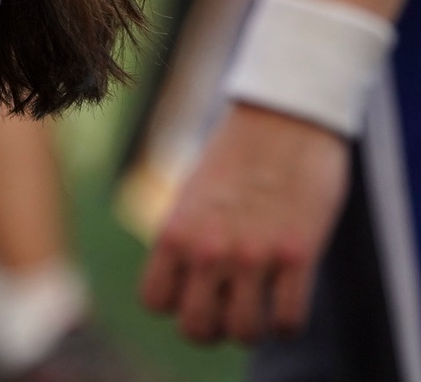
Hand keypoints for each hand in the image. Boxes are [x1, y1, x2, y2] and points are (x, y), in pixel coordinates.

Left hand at [138, 101, 349, 341]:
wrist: (282, 120)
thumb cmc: (236, 159)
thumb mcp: (192, 196)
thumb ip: (185, 239)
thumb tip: (187, 285)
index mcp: (174, 231)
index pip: (155, 302)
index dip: (177, 305)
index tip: (197, 293)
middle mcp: (207, 247)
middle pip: (195, 329)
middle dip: (214, 328)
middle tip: (231, 306)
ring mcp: (252, 253)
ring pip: (243, 332)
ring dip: (254, 328)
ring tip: (261, 306)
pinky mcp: (298, 254)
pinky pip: (288, 321)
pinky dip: (287, 322)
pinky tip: (288, 300)